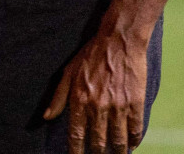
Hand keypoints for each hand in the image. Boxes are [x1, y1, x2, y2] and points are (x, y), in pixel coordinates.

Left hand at [45, 25, 151, 153]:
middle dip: (97, 153)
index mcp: (79, 99)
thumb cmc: (90, 55)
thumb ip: (58, 97)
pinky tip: (132, 144)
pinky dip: (134, 140)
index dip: (76, 151)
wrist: (119, 40)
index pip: (76, 135)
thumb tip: (47, 117)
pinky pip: (135, 130)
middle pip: (97, 142)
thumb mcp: (68, 73)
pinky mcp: (136, 103)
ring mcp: (118, 106)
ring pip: (118, 140)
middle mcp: (97, 106)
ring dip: (117, 151)